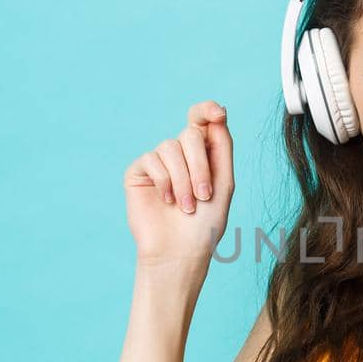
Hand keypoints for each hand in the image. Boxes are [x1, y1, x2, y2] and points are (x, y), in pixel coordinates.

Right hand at [122, 100, 234, 272]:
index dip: (208, 110)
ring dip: (184, 180)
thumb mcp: (223, 182)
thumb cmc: (205, 223)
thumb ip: (222, 146)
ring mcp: (158, 162)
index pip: (202, 120)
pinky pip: (152, 161)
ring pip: (170, 147)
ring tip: (186, 206)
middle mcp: (180, 154)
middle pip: (190, 134)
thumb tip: (219, 111)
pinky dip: (165, 182)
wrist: (179, 251)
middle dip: (200, 166)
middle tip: (204, 196)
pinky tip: (167, 202)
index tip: (218, 113)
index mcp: (203, 154)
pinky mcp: (138, 172)